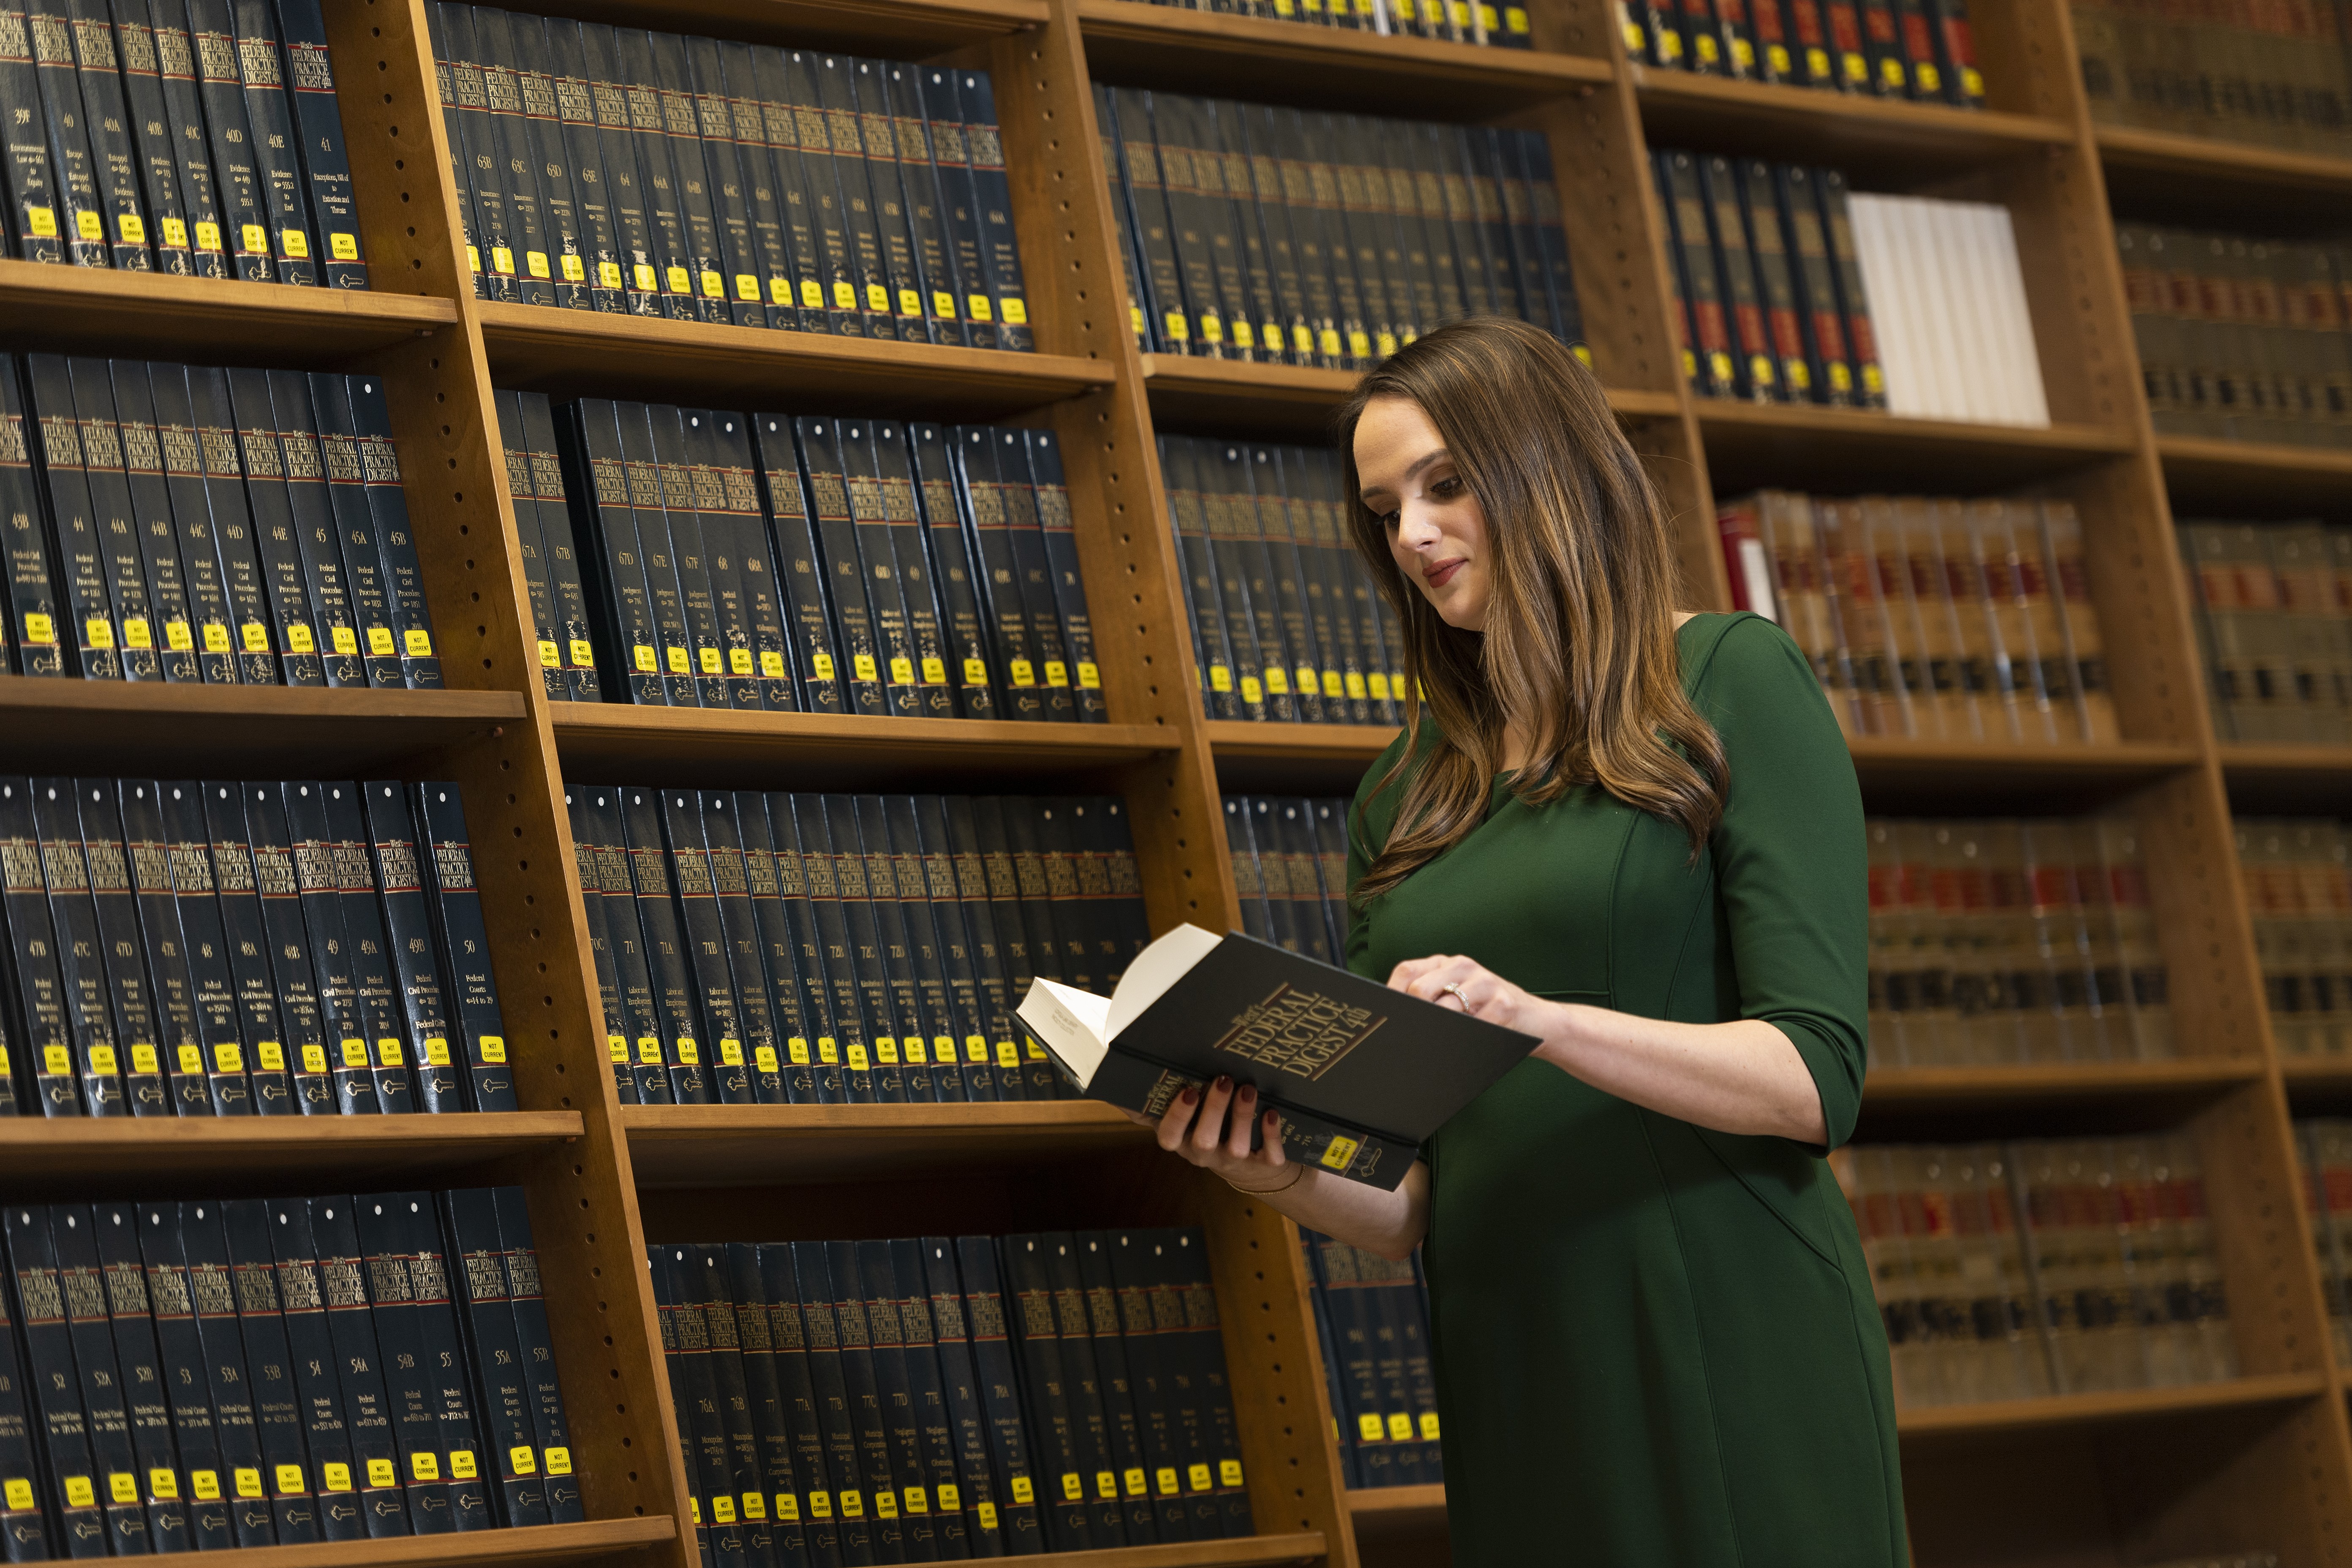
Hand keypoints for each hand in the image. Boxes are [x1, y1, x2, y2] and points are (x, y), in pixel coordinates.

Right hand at [1132, 1075, 1298, 1193]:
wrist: (1253, 1166)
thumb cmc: (1210, 1130)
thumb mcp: (1180, 1122)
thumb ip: (1152, 1109)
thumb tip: (1115, 1094)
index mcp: (1182, 1141)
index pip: (1170, 1137)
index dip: (1178, 1116)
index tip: (1187, 1090)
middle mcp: (1206, 1154)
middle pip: (1203, 1141)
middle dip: (1213, 1109)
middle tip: (1223, 1079)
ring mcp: (1234, 1161)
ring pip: (1236, 1147)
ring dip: (1242, 1117)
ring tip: (1248, 1089)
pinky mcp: (1263, 1165)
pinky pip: (1268, 1155)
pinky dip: (1271, 1135)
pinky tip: (1272, 1112)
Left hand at [1389, 953, 1546, 1035]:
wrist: (1536, 1020)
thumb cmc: (1488, 1012)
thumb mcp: (1459, 997)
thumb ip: (1431, 999)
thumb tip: (1392, 1018)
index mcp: (1447, 964)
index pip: (1407, 971)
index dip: (1391, 994)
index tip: (1385, 1017)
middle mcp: (1464, 967)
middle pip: (1420, 989)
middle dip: (1412, 1015)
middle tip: (1410, 1035)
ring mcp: (1485, 983)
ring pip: (1445, 1009)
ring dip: (1438, 1032)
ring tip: (1437, 1044)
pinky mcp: (1504, 1004)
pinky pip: (1474, 1027)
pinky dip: (1465, 1041)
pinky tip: (1466, 1046)